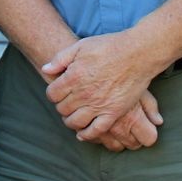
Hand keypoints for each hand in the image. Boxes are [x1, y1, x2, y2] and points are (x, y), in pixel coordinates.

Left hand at [40, 33, 158, 143]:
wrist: (137, 54)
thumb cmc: (109, 47)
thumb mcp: (80, 45)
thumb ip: (60, 59)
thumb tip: (45, 69)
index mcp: (73, 77)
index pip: (52, 94)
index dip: (53, 93)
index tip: (58, 91)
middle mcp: (83, 94)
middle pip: (62, 109)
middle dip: (61, 106)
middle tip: (66, 103)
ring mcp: (98, 105)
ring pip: (75, 122)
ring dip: (70, 121)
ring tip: (72, 117)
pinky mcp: (113, 113)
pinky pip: (95, 130)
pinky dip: (86, 135)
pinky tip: (82, 134)